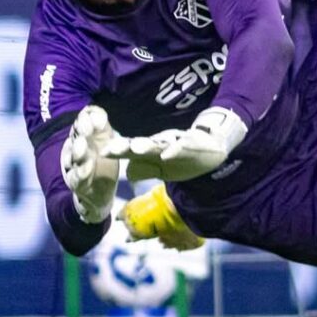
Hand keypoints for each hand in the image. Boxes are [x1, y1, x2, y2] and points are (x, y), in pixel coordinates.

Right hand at [60, 105, 119, 223]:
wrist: (100, 191)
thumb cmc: (102, 160)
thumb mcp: (105, 139)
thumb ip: (100, 124)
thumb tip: (96, 112)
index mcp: (84, 135)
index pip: (82, 122)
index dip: (86, 117)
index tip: (92, 113)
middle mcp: (76, 149)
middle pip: (76, 137)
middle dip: (81, 131)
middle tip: (86, 127)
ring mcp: (75, 166)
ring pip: (74, 157)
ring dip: (78, 152)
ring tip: (81, 145)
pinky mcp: (78, 184)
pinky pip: (77, 178)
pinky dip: (81, 174)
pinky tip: (86, 170)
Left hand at [104, 107, 246, 182]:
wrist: (214, 148)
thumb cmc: (185, 158)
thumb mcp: (163, 168)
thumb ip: (146, 169)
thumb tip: (128, 172)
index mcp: (153, 151)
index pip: (132, 150)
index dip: (118, 151)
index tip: (102, 152)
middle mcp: (162, 144)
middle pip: (141, 145)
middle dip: (126, 147)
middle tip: (111, 148)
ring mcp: (177, 143)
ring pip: (160, 144)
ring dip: (148, 146)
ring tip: (136, 148)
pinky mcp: (192, 144)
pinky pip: (183, 147)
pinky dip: (175, 150)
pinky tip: (167, 154)